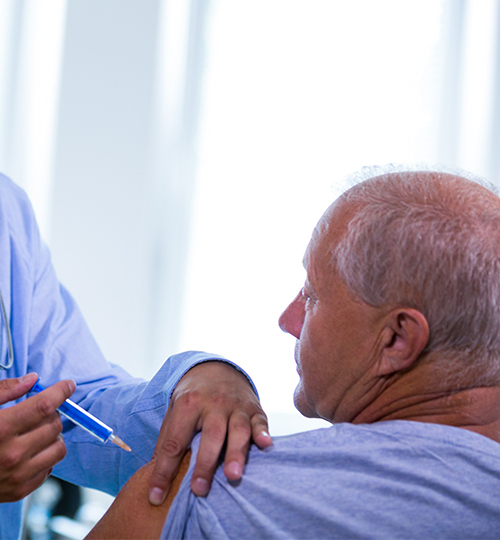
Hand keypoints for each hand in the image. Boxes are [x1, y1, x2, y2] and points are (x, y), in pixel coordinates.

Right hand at [0, 372, 75, 501]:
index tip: (68, 385)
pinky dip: (45, 456)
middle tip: (39, 413)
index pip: (44, 405)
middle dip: (51, 414)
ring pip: (59, 447)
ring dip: (53, 436)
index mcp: (1, 429)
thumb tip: (33, 379)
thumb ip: (5, 391)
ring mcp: (17, 475)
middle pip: (54, 424)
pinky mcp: (20, 491)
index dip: (61, 392)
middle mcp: (11, 454)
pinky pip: (50, 467)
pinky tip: (30, 452)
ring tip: (36, 433)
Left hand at [148, 362, 270, 503]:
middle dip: (205, 463)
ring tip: (232, 475)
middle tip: (199, 490)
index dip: (164, 470)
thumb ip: (167, 441)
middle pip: (210, 434)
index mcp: (188, 404)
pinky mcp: (254, 408)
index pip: (175, 441)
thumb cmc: (192, 398)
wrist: (216, 369)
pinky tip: (265, 445)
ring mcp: (236, 405)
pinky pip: (260, 421)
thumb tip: (155, 479)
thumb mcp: (174, 411)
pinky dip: (263, 433)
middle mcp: (213, 402)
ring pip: (238, 429)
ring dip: (235, 452)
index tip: (156, 497)